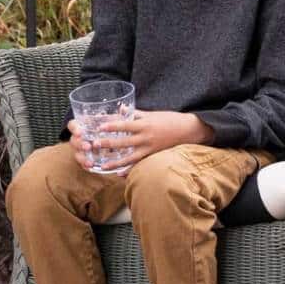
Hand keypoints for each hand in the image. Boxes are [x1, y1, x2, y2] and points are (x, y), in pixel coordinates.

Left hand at [73, 109, 206, 174]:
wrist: (189, 131)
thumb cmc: (170, 120)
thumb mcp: (152, 114)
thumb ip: (135, 113)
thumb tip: (121, 108)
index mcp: (145, 124)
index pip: (125, 125)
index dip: (112, 126)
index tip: (99, 127)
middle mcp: (146, 138)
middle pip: (124, 142)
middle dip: (109, 144)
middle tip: (94, 146)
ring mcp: (150, 149)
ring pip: (130, 157)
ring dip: (116, 162)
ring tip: (103, 166)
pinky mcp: (154, 157)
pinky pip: (140, 165)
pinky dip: (130, 170)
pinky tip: (120, 175)